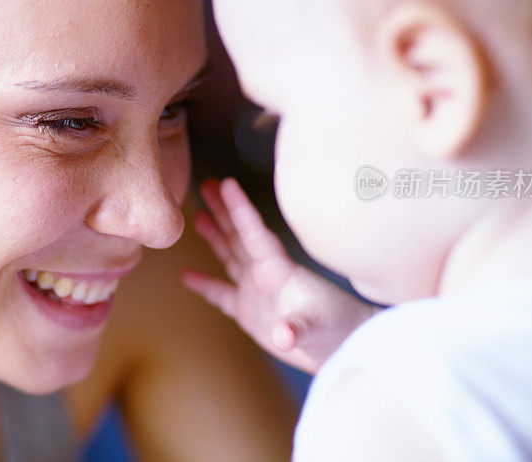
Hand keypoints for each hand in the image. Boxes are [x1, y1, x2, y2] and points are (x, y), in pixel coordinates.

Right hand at [182, 178, 379, 373]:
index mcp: (278, 270)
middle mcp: (265, 274)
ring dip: (214, 236)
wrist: (345, 347)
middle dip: (223, 210)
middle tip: (206, 184)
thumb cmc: (337, 329)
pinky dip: (205, 285)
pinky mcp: (250, 313)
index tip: (227, 183)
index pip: (255, 234)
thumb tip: (282, 336)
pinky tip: (186, 275)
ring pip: (230, 256)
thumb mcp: (317, 327)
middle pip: (238, 236)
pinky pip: (221, 294)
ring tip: (196, 215)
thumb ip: (297, 328)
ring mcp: (256, 291)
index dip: (240, 209)